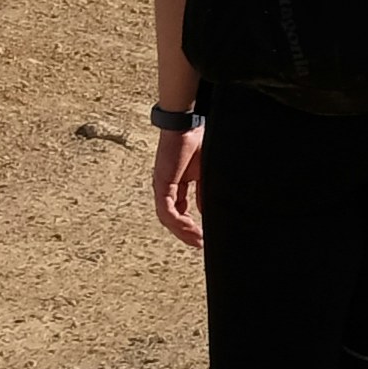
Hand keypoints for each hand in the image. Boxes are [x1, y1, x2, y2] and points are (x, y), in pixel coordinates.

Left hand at [149, 116, 205, 247]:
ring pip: (168, 217)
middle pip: (172, 217)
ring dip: (182, 230)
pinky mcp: (162, 184)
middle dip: (185, 233)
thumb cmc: (197, 141)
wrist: (187, 125)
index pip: (180, 210)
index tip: (202, 237)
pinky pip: (167, 209)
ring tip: (196, 239)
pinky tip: (190, 228)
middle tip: (199, 244)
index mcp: (176, 184)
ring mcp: (162, 186)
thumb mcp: (205, 172)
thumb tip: (205, 210)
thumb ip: (203, 192)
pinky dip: (177, 221)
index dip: (190, 224)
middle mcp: (166, 188)